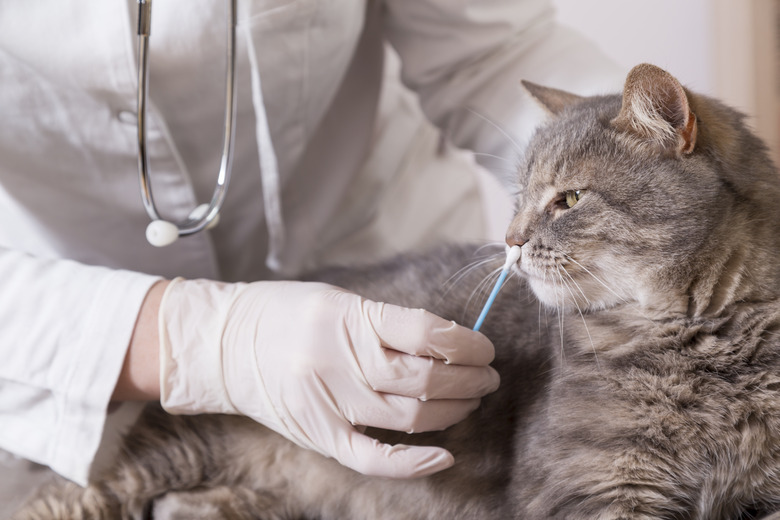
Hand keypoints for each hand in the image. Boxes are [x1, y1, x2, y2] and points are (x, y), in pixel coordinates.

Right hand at [158, 279, 498, 477]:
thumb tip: (447, 341)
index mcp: (348, 317)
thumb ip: (387, 321)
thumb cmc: (286, 313)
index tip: (484, 348)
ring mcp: (328, 402)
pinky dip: (411, 463)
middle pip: (424, 378)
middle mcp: (339, 360)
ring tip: (471, 399)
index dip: (466, 343)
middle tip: (488, 375)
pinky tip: (443, 456)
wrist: (223, 343)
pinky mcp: (318, 434)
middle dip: (469, 379)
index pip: (426, 332)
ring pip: (409, 416)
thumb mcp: (338, 299)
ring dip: (453, 410)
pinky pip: (370, 457)